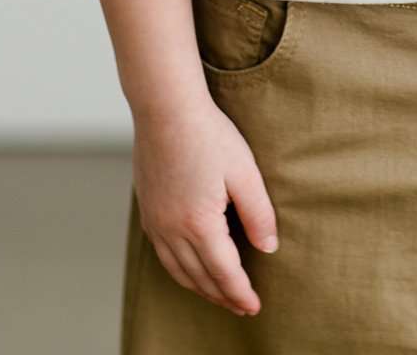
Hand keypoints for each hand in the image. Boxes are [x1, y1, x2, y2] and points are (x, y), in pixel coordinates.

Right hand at [132, 98, 279, 317]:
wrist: (166, 108)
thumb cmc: (208, 134)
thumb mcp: (245, 172)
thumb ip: (258, 214)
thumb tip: (268, 248)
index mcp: (199, 224)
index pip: (224, 273)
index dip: (240, 293)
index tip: (254, 307)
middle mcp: (172, 230)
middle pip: (199, 278)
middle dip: (222, 296)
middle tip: (241, 306)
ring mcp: (155, 222)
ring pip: (177, 271)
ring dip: (199, 287)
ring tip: (218, 293)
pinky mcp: (147, 211)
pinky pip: (163, 254)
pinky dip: (180, 269)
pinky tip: (190, 266)